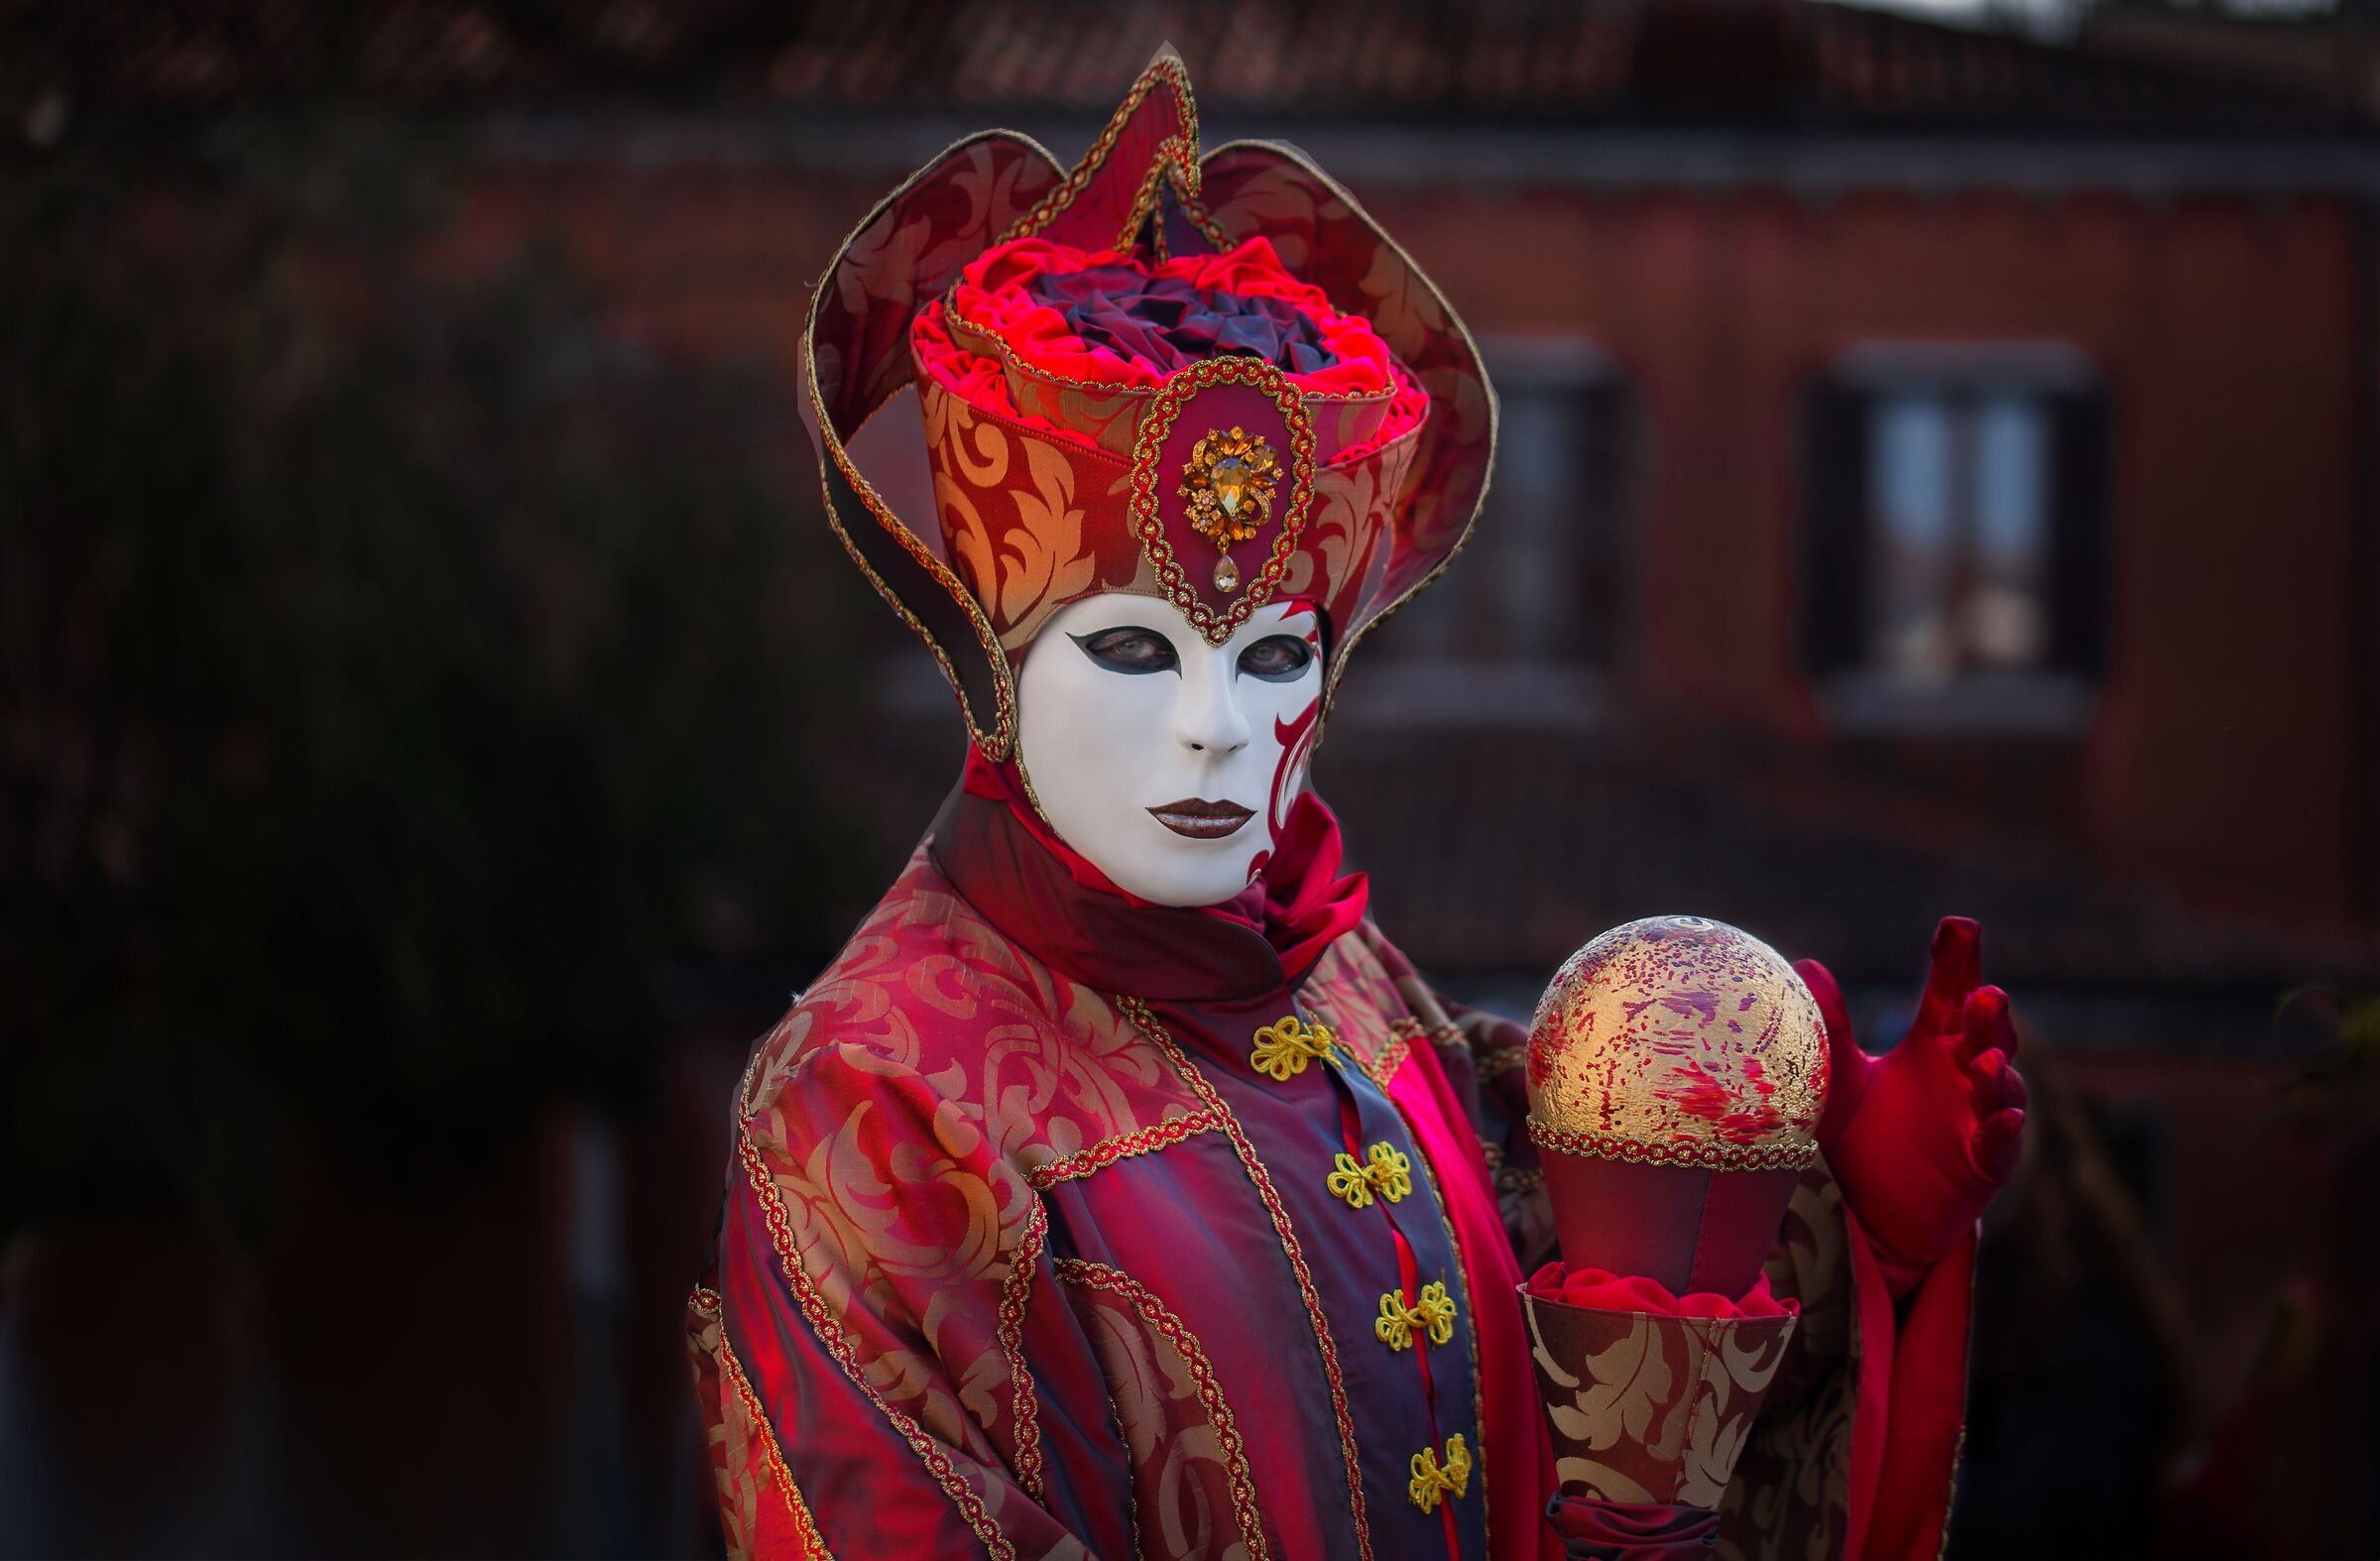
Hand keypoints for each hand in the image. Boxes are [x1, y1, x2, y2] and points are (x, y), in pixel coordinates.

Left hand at [1795, 917, 2026, 1273]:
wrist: (1877, 1212)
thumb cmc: (1865, 1134)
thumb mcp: (1841, 1079)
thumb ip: (1832, 1028)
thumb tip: (1806, 964)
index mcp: (1934, 1043)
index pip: (1950, 992)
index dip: (1958, 960)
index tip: (1960, 925)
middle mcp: (1966, 1072)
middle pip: (1984, 1033)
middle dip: (1988, 1014)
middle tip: (1985, 993)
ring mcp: (1981, 1117)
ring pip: (2001, 1088)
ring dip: (1999, 1073)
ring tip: (1988, 1060)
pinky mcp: (1986, 1163)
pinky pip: (2001, 1144)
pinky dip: (2003, 1130)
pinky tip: (2002, 1119)